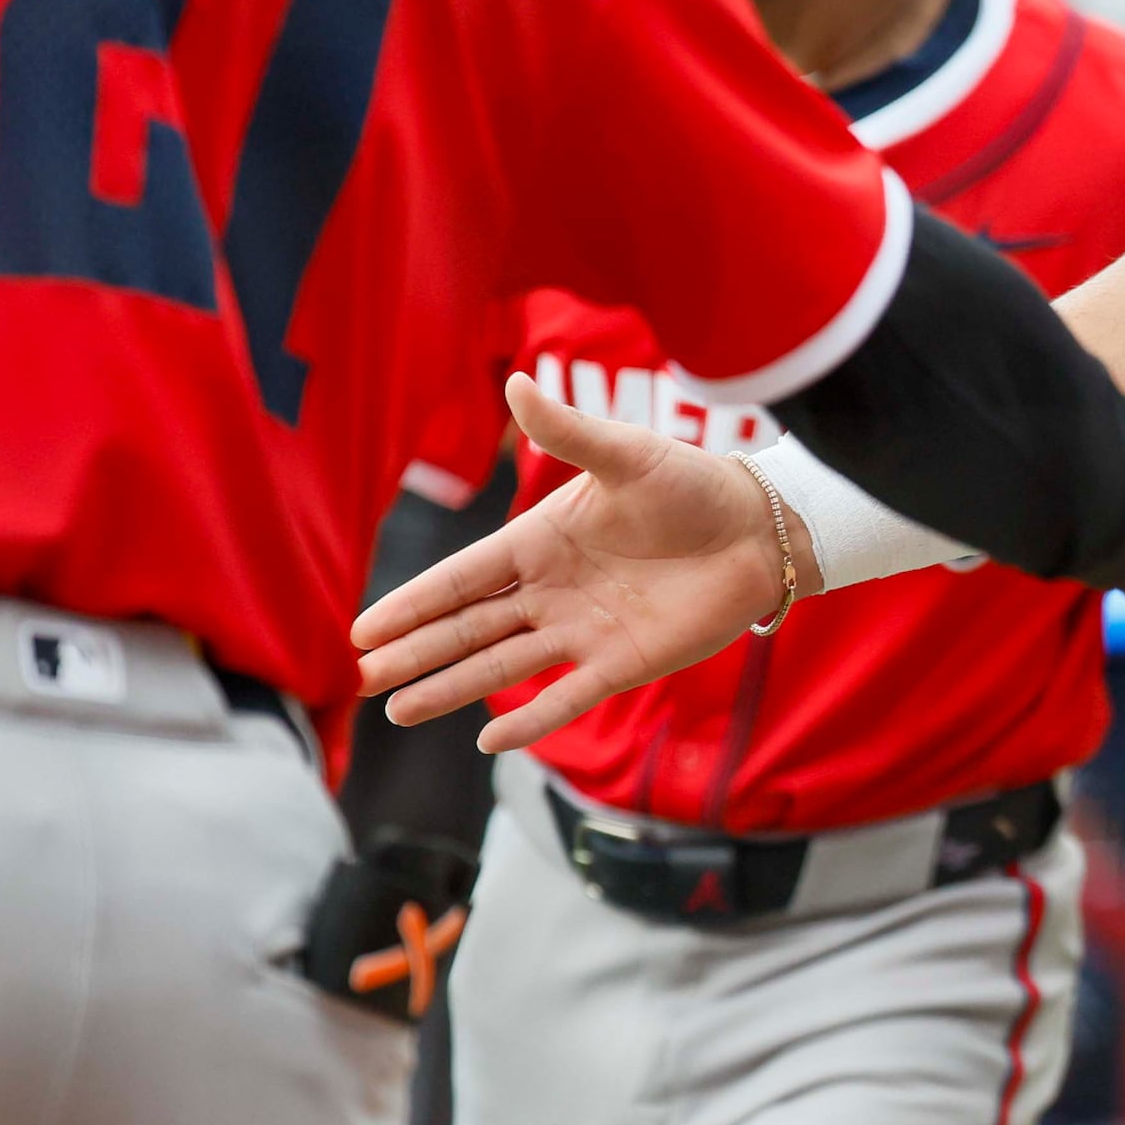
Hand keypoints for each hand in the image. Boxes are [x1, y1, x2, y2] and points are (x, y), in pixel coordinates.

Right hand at [350, 373, 783, 752]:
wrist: (761, 528)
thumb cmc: (693, 484)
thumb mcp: (627, 455)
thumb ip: (569, 430)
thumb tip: (515, 381)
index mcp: (541, 541)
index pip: (463, 577)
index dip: (415, 603)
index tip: (364, 629)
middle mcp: (552, 591)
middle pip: (470, 627)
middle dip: (417, 652)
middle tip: (364, 678)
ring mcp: (583, 631)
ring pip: (502, 666)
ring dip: (452, 689)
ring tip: (398, 711)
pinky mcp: (623, 663)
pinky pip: (567, 697)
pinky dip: (531, 721)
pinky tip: (489, 744)